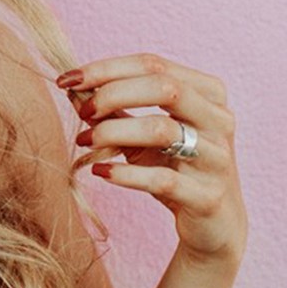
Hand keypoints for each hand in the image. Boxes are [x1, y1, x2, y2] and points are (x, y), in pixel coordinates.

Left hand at [58, 53, 246, 268]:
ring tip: (85, 141)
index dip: (106, 69)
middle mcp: (219, 120)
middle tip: (83, 113)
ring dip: (113, 132)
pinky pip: (162, 180)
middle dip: (113, 94)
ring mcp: (217, 158)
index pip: (153, 64)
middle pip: (165, 87)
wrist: (213, 223)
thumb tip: (72, 88)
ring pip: (162, 130)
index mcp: (207, 93)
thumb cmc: (175, 169)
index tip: (66, 79)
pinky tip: (101, 171)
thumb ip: (113, 110)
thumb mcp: (142, 136)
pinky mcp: (207, 196)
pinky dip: (125, 173)